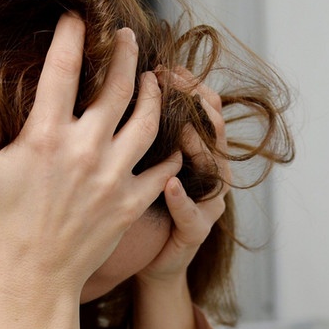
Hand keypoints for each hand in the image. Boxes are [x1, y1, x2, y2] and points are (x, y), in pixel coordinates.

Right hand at [0, 13, 180, 328]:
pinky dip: (173, 150)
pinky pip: (164, 168)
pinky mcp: (131, 202)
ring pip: (148, 119)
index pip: (64, 67)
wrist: (32, 278)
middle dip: (126, 52)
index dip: (72, 34)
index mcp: (45, 136)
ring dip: (154, 92)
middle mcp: (85, 150)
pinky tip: (174, 138)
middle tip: (128, 37)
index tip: (77, 17)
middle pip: (119, 85)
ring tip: (153, 78)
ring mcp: (113, 176)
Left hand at [136, 68, 231, 287]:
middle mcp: (211, 173)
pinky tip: (170, 184)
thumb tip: (113, 82)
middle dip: (196, 105)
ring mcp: (208, 203)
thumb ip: (137, 125)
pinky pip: (193, 215)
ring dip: (198, 147)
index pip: (204, 108)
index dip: (190, 86)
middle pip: (215, 130)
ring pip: (214, 170)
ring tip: (183, 129)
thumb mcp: (140, 157)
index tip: (166, 67)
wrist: (151, 260)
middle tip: (172, 84)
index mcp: (198, 150)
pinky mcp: (195, 232)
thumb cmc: (141, 204)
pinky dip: (183, 199)